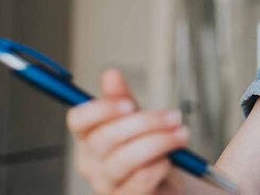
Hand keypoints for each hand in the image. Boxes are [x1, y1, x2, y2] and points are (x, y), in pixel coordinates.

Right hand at [67, 69, 187, 193]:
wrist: (168, 184)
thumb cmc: (147, 151)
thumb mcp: (136, 120)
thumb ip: (122, 99)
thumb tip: (110, 74)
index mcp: (88, 137)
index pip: (78, 120)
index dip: (101, 110)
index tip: (130, 104)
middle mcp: (91, 163)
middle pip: (105, 138)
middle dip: (145, 123)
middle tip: (174, 116)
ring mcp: (106, 185)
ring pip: (124, 159)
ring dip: (159, 142)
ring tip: (181, 135)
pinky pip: (141, 180)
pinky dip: (159, 165)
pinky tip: (170, 160)